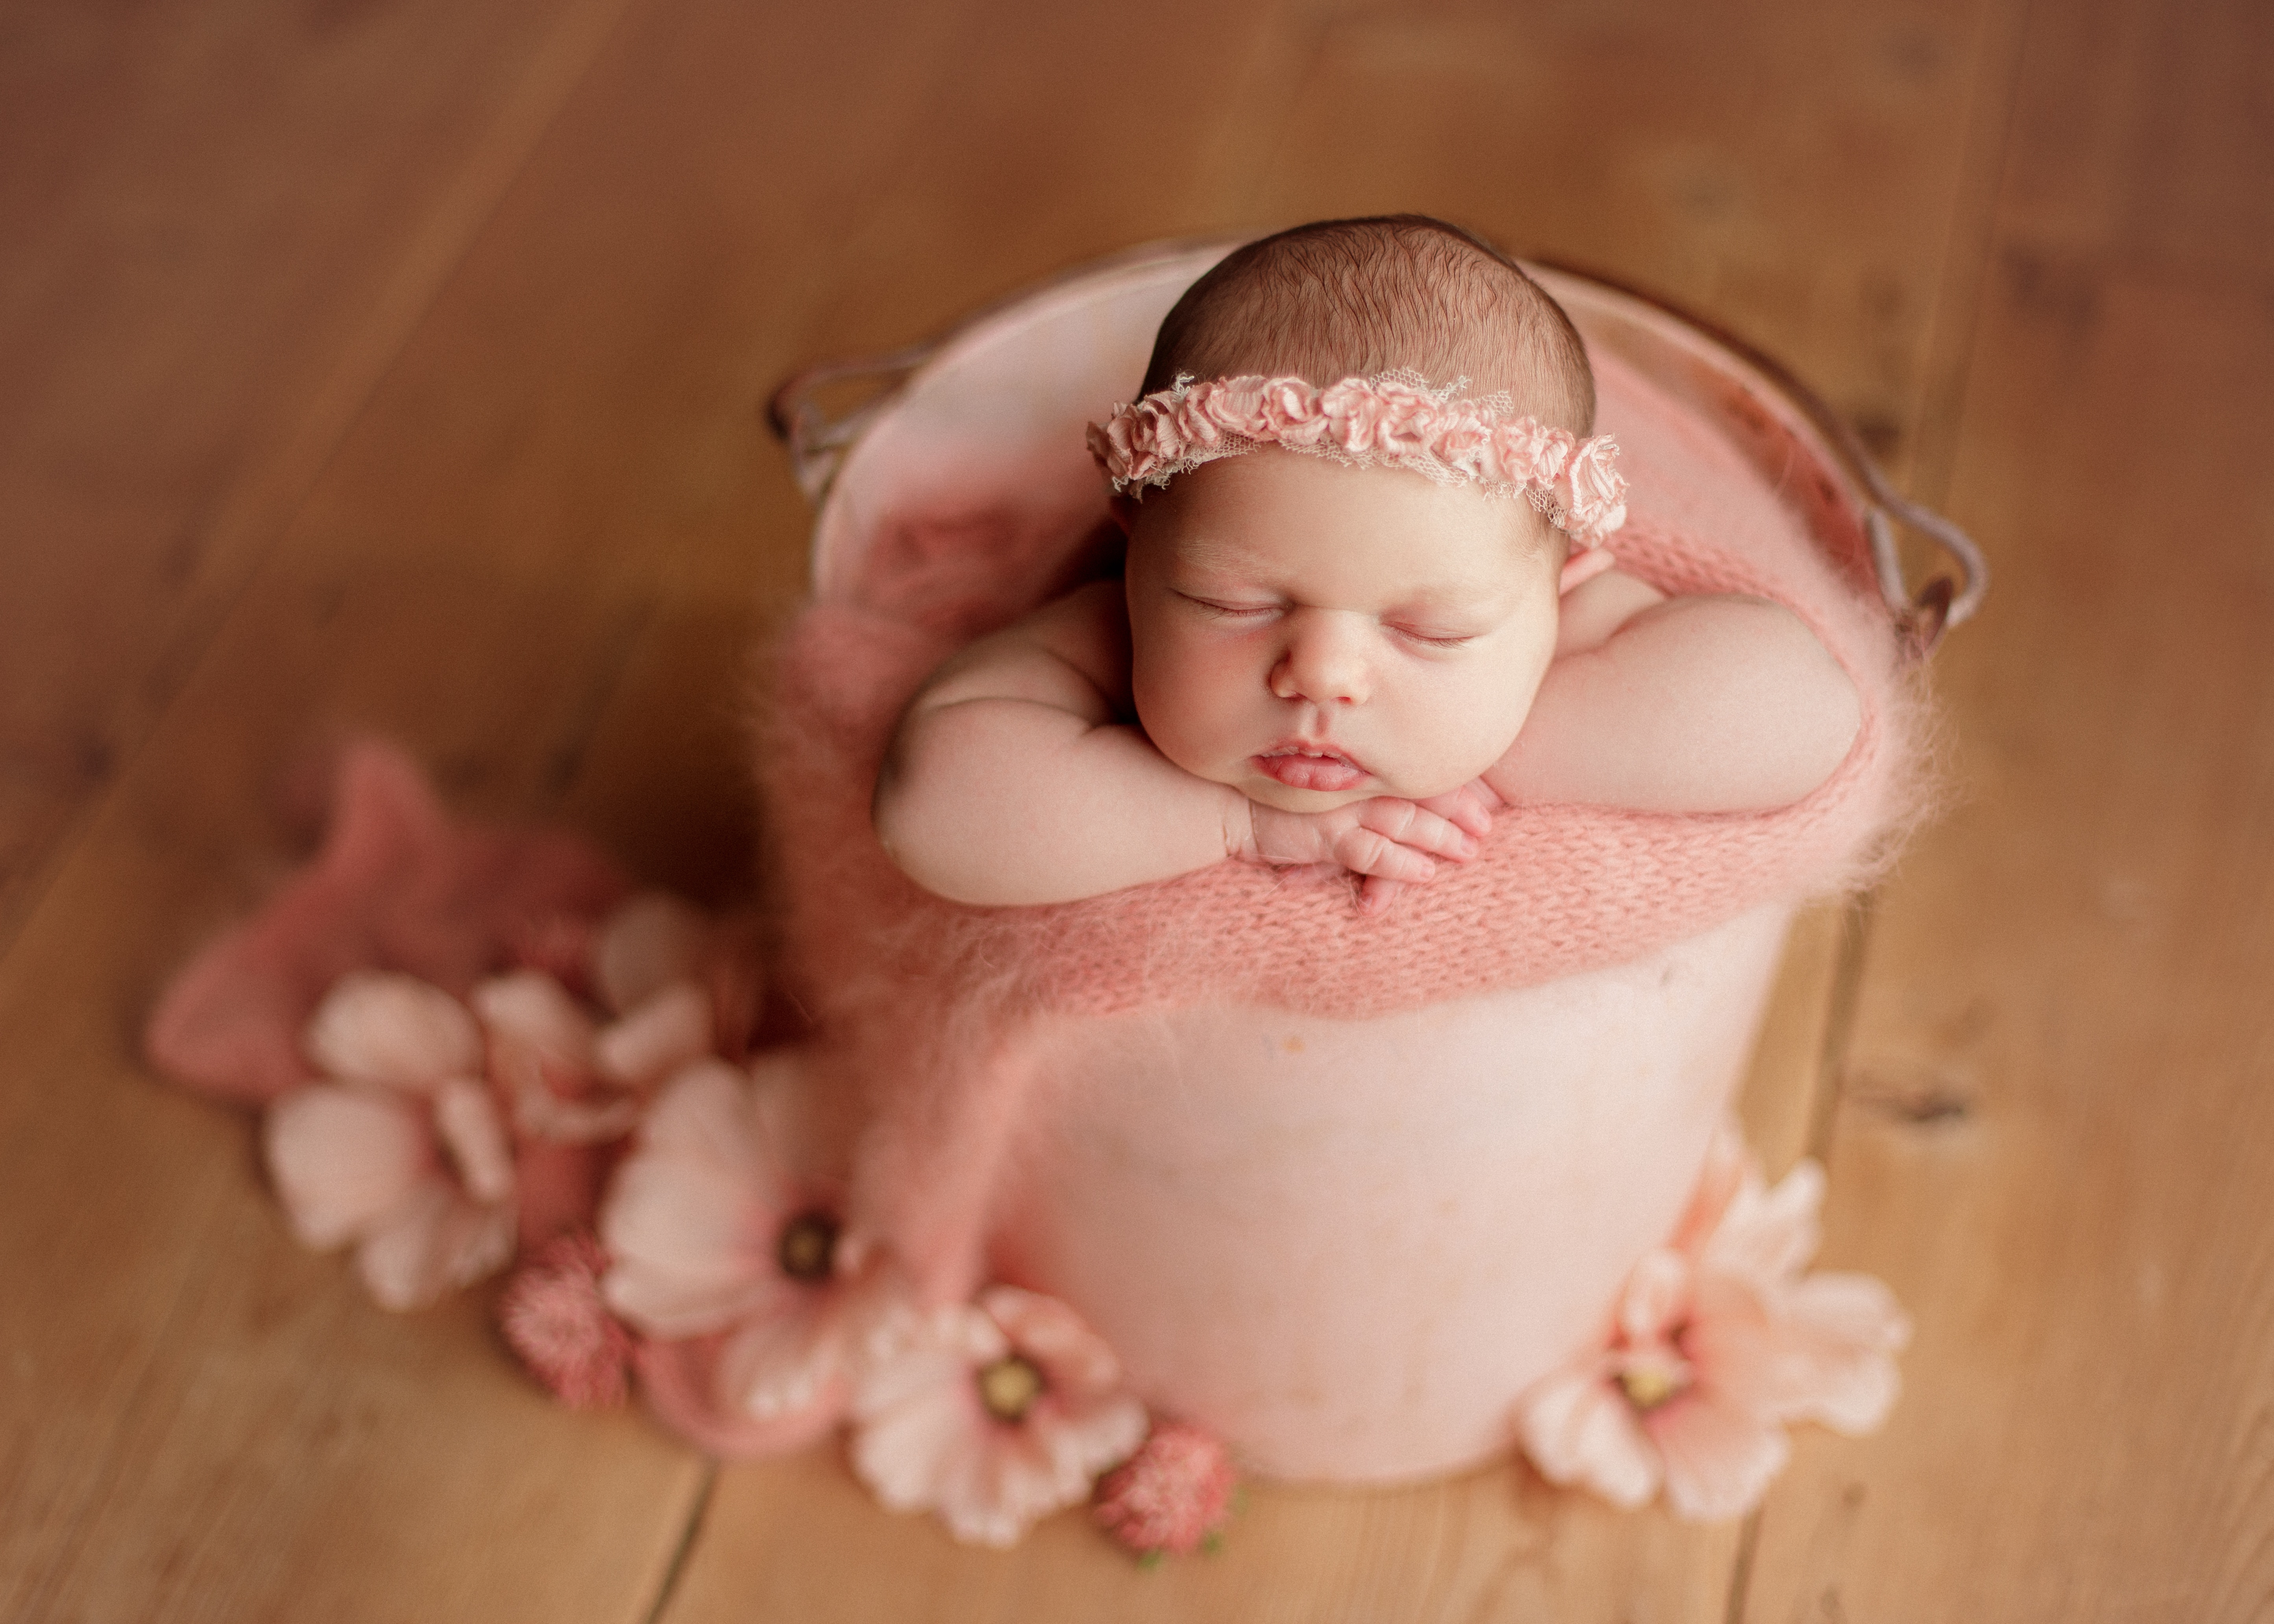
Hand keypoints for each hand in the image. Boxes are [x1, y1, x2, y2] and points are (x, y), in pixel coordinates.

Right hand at [1240, 784, 1496, 910]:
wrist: (1225, 805)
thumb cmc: (1270, 796)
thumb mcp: (1317, 785)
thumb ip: (1350, 788)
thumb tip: (1385, 800)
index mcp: (1358, 769)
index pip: (1415, 775)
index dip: (1452, 789)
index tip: (1483, 801)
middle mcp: (1355, 784)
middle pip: (1419, 796)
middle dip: (1457, 813)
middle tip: (1487, 829)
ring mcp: (1342, 810)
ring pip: (1404, 822)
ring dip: (1440, 838)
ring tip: (1469, 852)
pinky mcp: (1326, 837)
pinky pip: (1373, 853)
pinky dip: (1401, 864)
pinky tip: (1426, 874)